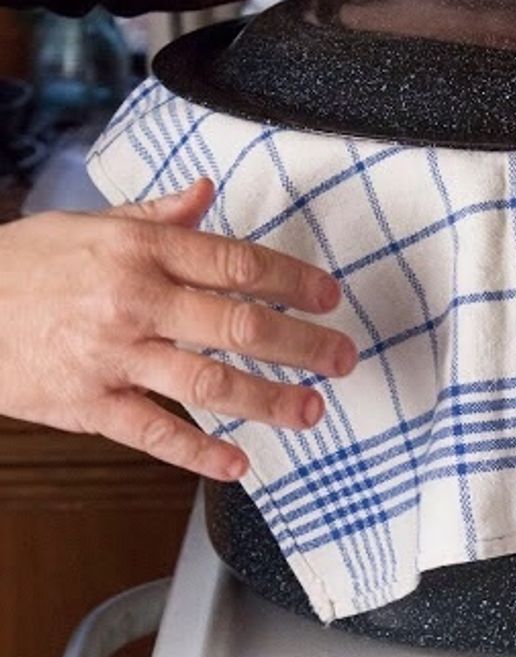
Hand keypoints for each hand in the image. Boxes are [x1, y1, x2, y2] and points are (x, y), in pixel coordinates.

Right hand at [0, 179, 355, 479]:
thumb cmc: (25, 264)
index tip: (328, 297)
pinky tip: (237, 464)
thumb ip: (156, 215)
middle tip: (342, 359)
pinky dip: (199, 453)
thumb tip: (205, 192)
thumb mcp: (90, 223)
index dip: (294, 281)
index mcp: (141, 249)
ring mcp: (111, 355)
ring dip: (268, 400)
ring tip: (310, 411)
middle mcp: (134, 299)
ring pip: (206, 382)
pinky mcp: (86, 404)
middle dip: (301, 344)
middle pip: (238, 323)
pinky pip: (154, 433)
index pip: (238, 263)